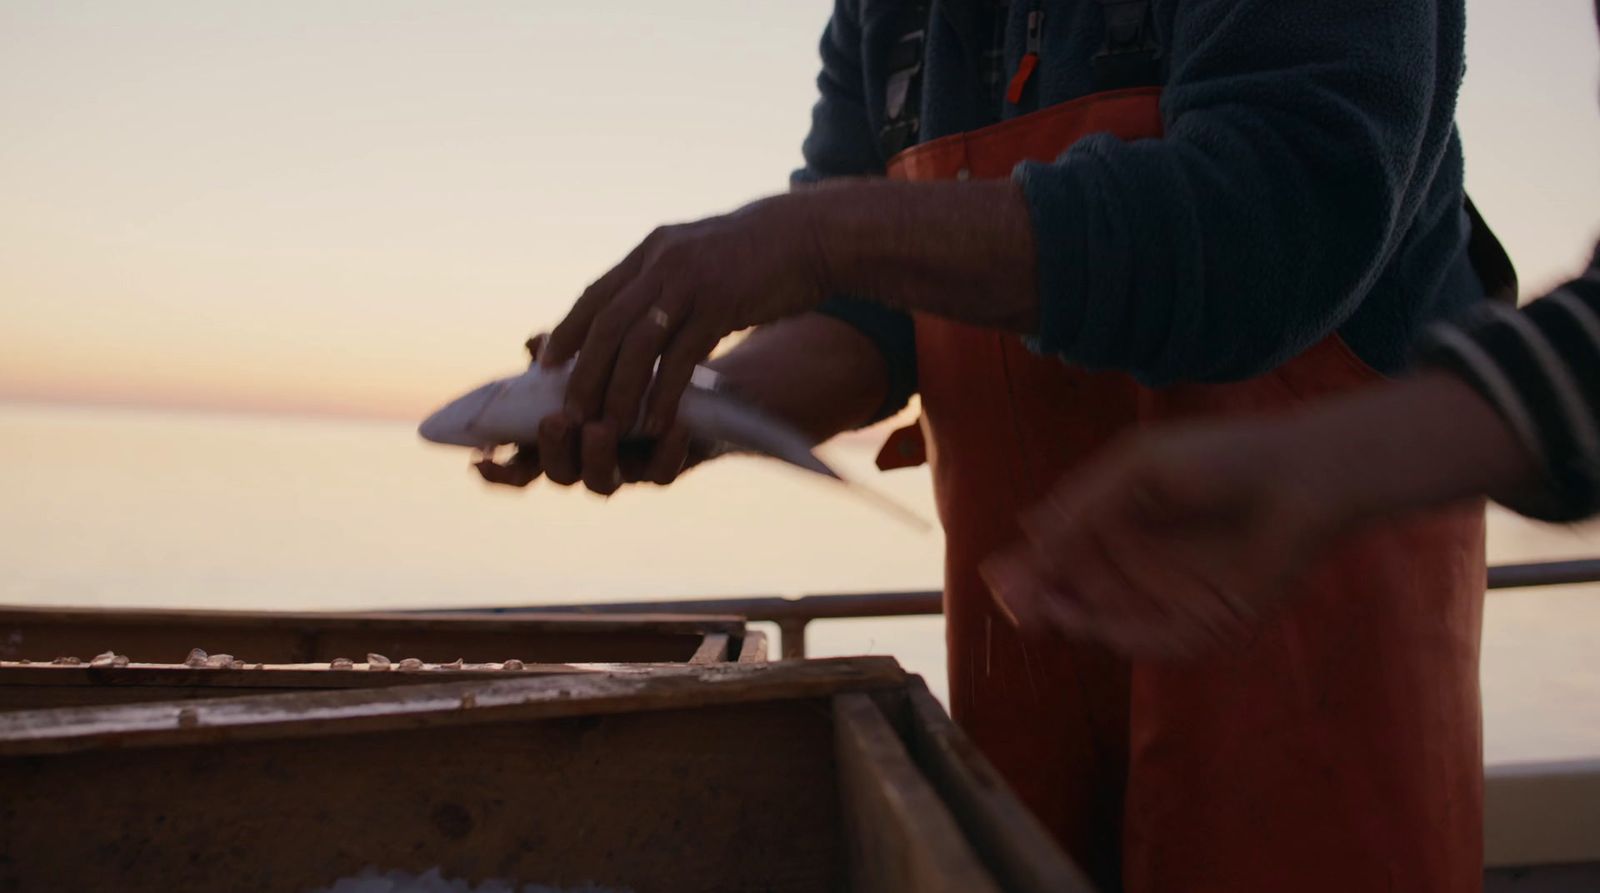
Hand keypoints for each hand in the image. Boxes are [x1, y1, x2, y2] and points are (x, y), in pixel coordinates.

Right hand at [474, 334, 701, 494]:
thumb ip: (562, 352)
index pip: (519, 468)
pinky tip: (671, 426)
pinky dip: (664, 452)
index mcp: (560, 438)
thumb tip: (536, 342)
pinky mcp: (664, 467)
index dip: (498, 472)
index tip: (479, 461)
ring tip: (600, 428)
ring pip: (602, 483)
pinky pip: (661, 474)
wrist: (688, 372)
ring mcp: (624, 468)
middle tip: (553, 421)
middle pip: (559, 475)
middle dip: (552, 452)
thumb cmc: (626, 362)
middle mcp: (587, 459)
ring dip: (596, 457)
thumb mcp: (592, 351)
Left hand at [542, 194, 830, 438]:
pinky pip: (681, 357)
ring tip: (608, 426)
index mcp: (653, 251)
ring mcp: (690, 282)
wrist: (812, 236)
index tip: (546, 363)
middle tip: (570, 410)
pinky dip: (664, 393)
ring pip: (637, 344)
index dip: (568, 331)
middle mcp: (663, 262)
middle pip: (607, 324)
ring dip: (617, 389)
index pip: (596, 295)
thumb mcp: (700, 257)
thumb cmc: (759, 256)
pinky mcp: (720, 304)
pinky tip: (658, 422)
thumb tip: (642, 307)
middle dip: (583, 371)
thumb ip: (668, 278)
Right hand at [981, 421, 1358, 658]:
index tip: (998, 577)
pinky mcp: (1205, 625)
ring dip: (1071, 620)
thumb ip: (1084, 505)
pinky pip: (1153, 640)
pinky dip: (1119, 636)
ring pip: (1106, 621)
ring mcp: (1170, 598)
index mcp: (1118, 525)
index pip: (1061, 556)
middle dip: (1041, 601)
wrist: (1300, 478)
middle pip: (1075, 595)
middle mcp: (1139, 567)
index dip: (1029, 569)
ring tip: (1042, 609)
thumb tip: (1027, 534)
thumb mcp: (1137, 469)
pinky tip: (1088, 619)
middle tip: (1014, 603)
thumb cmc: (1220, 458)